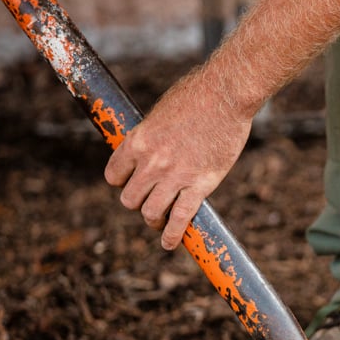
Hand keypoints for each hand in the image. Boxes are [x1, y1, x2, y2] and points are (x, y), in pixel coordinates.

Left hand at [104, 69, 252, 249]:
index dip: (122, 182)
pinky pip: (180, 218)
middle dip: (138, 203)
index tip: (131, 183)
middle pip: (130, 199)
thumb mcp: (161, 112)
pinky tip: (169, 243)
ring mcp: (175, 176)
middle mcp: (151, 162)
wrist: (225, 96)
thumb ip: (153, 135)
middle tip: (149, 202)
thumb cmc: (197, 96)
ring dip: (153, 220)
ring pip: (150, 213)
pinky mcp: (200, 185)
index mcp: (138, 142)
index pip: (114, 176)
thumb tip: (154, 145)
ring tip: (160, 222)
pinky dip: (172, 235)